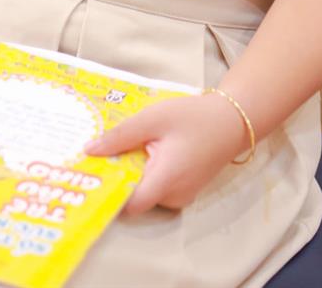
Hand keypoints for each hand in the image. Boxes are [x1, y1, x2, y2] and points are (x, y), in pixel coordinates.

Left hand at [84, 92, 252, 214]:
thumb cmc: (193, 117)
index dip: (109, 193)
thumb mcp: (153, 118)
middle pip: (135, 198)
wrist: (232, 120)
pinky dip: (147, 173)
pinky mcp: (185, 191)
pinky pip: (158, 188)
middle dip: (118, 178)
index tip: (90, 175)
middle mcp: (174, 196)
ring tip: (122, 147)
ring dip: (133, 174)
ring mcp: (181, 196)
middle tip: (99, 154)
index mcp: (166, 180)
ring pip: (146, 192)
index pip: (129, 205)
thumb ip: (121, 136)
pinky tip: (143, 150)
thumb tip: (89, 151)